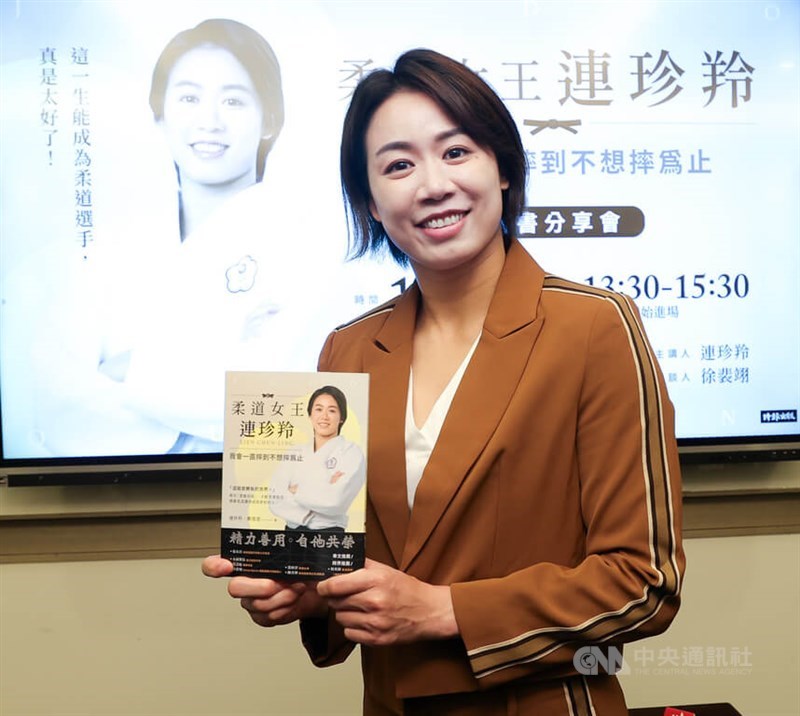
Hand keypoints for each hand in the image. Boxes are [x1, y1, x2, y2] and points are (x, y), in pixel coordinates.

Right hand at [201, 555, 327, 626]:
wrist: (312, 588)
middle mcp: (242, 583)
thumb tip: (286, 549)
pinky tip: (294, 599)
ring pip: (258, 604)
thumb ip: (281, 550)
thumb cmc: (297, 566)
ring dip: (283, 596)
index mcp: (243, 562)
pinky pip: (269, 617)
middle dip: (260, 587)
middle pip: (235, 588)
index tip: (227, 566)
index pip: (213, 565)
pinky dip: (287, 608)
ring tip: (297, 587)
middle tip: (280, 583)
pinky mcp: (261, 617)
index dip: (214, 566)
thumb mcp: (289, 552)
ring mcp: (250, 601)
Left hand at [317, 558, 457, 645]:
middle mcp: (374, 602)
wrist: (429, 612)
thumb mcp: (385, 570)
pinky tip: (365, 620)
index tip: (322, 586)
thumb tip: (337, 563)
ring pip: (340, 618)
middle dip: (337, 598)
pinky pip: (349, 633)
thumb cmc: (407, 589)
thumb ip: (361, 565)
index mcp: (376, 580)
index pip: (335, 585)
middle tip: (347, 595)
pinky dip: (353, 627)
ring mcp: (375, 623)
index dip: (324, 586)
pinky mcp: (376, 639)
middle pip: (335, 602)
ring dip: (345, 613)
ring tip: (360, 608)